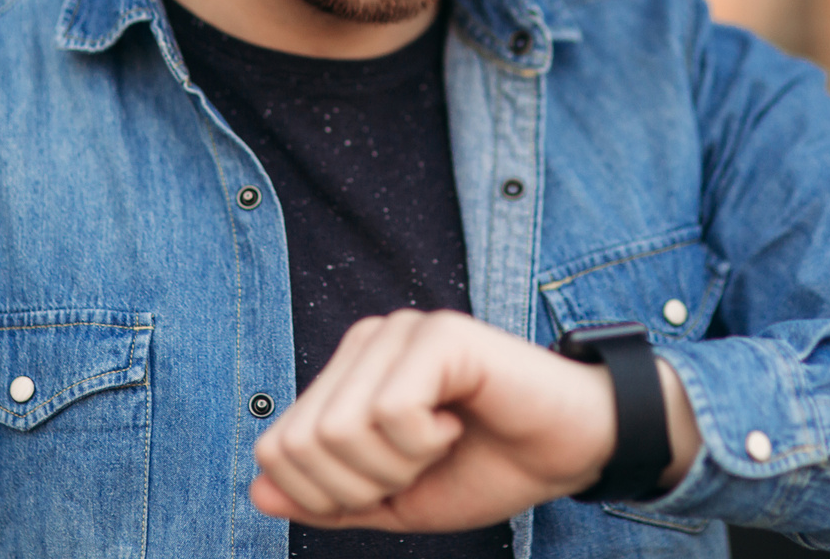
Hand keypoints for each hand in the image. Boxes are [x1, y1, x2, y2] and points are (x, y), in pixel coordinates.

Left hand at [249, 309, 698, 531]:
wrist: (571, 451)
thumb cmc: (487, 467)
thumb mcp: (394, 499)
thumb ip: (327, 499)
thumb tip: (258, 492)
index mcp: (346, 376)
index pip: (276, 449)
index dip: (326, 497)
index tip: (390, 485)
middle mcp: (366, 341)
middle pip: (301, 445)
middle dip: (360, 486)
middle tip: (418, 466)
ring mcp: (402, 330)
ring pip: (341, 430)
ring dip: (396, 465)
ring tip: (441, 442)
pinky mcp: (440, 333)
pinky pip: (391, 411)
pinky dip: (424, 442)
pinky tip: (458, 422)